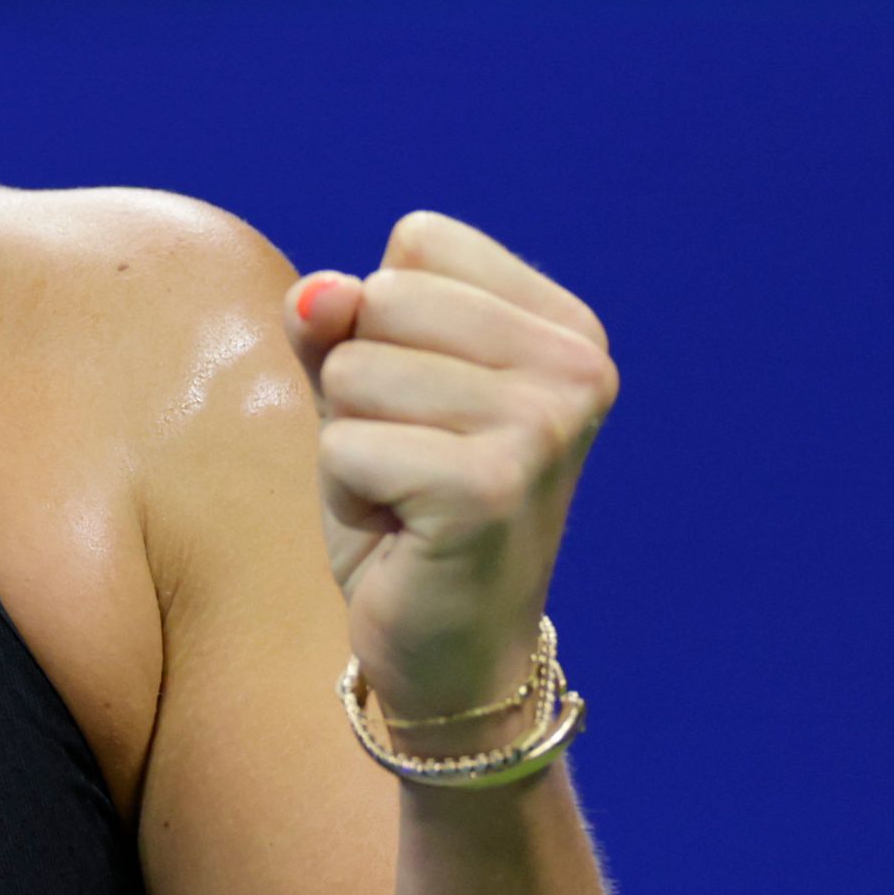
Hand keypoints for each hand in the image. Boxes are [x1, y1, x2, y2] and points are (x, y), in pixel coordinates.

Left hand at [282, 212, 616, 729]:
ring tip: (406, 497)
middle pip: (381, 296)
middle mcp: (576, 367)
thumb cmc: (406, 509)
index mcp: (566, 327)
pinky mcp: (490, 487)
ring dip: (351, 441)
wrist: (447, 653)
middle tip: (409, 463)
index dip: (382, 324)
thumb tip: (317, 292)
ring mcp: (542, 427)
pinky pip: (346, 444)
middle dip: (359, 384)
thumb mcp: (363, 392)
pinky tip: (400, 532)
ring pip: (354, 368)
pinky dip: (347, 493)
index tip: (425, 409)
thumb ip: (335, 322)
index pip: (419, 241)